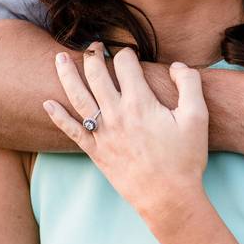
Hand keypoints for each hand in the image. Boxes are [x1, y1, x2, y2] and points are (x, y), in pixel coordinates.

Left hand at [42, 43, 208, 222]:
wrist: (168, 198)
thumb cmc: (185, 158)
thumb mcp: (197, 117)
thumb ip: (190, 84)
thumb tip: (176, 65)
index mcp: (140, 102)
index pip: (126, 64)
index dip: (127, 53)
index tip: (130, 53)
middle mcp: (117, 114)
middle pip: (97, 74)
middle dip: (94, 55)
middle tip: (94, 45)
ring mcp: (103, 133)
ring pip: (78, 96)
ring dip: (67, 74)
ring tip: (60, 57)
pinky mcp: (96, 151)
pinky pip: (70, 130)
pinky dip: (57, 116)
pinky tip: (46, 104)